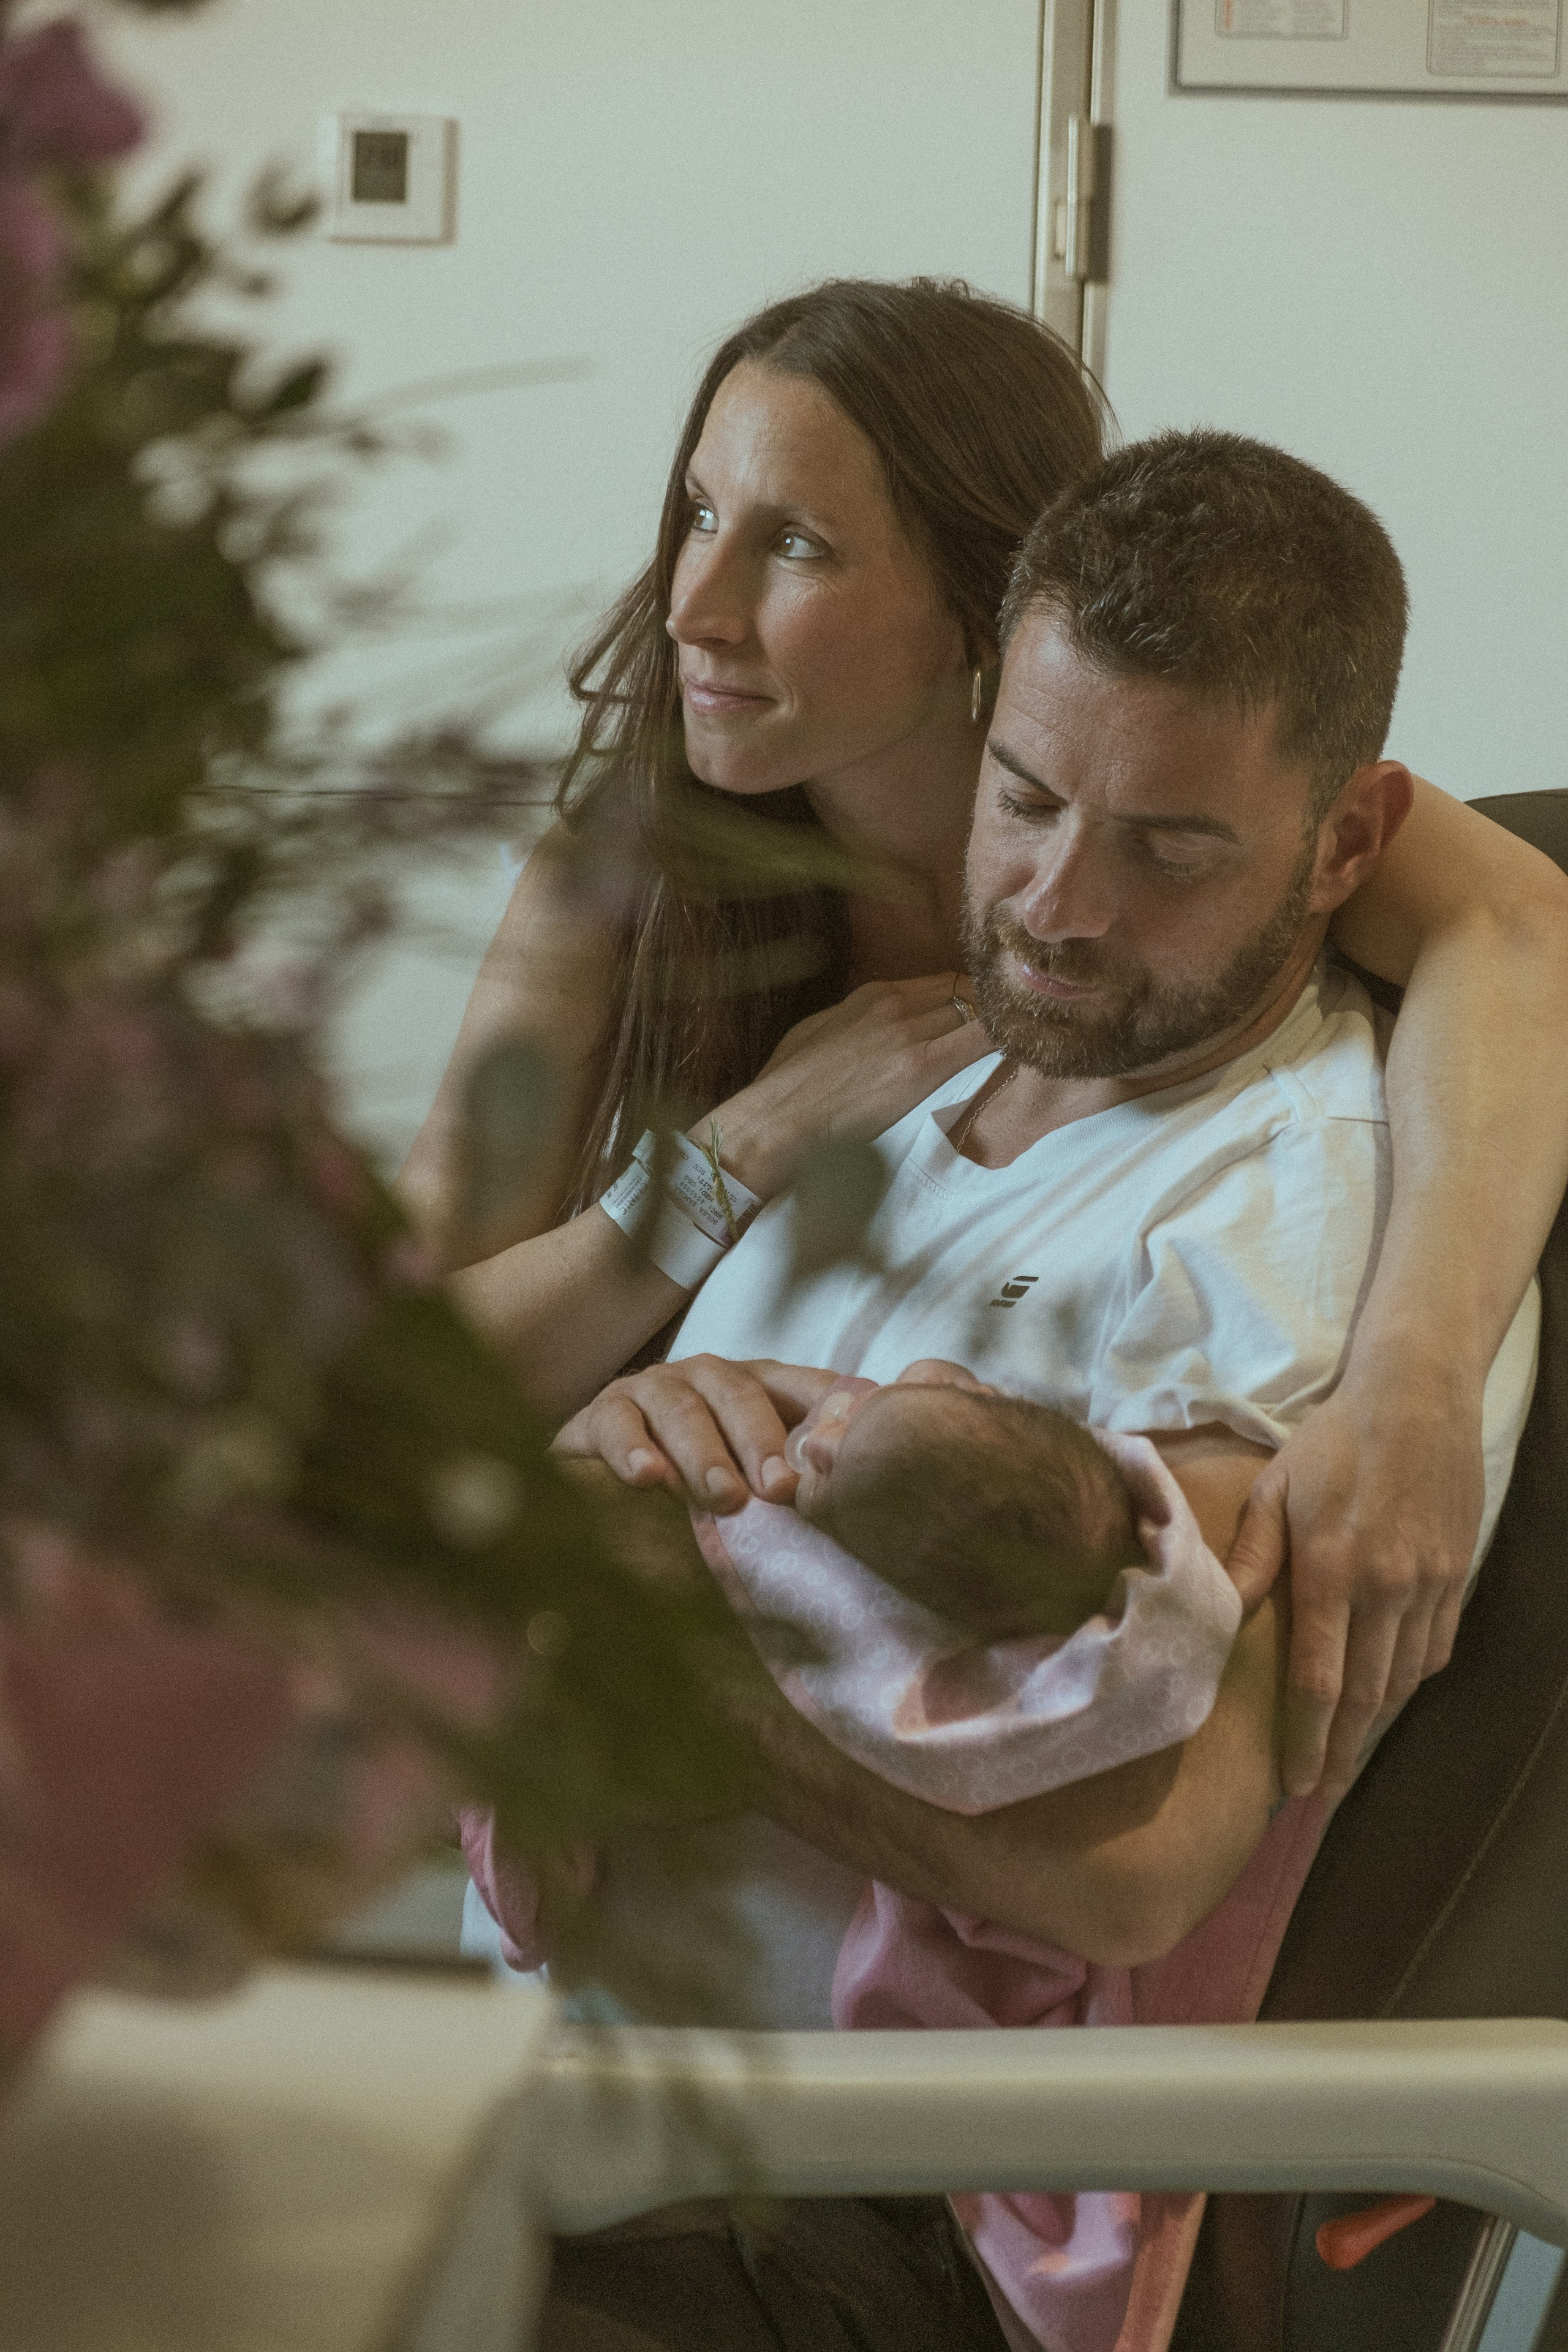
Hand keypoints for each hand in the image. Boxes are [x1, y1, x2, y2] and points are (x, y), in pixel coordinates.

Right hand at [551, 1356, 842, 1512]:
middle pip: (740, 1394)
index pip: (801, 1386)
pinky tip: (648, 1478)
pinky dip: (633, 1451)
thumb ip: (788, 1488)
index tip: (838, 1454)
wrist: (598, 1486)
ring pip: (683, 1410)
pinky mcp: (602, 1413)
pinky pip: (618, 1424)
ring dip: (706, 1455)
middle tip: (780, 1488)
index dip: (824, 1411)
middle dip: (762, 1440)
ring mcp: (653, 1390)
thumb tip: (854, 1512)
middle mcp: (707, 1379)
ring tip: (724, 1498)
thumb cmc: (693, 1489)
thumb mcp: (748, 1484)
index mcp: (756, 1389)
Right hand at [703, 975, 992, 1198]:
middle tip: (1012, 1031)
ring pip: (977, 1012)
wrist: (776, 1117)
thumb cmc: (789, 1086)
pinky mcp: (920, 1066)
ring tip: (1022, 1043)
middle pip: (965, 993)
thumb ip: (857, 1022)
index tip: (985, 1018)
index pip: (942, 983)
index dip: (970, 1000)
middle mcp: (895, 1004)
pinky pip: (980, 1041)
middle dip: (990, 1011)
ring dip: (1000, 1027)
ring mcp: (909, 1032)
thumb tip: (873, 1029)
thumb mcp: (822, 1032)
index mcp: (873, 995)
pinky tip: (1021, 1052)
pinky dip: (1004, 1042)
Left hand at [1226, 1374, 1485, 1797]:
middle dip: (1342, 1750)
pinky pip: (1435, 1646)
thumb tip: (1226, 1610)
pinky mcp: (1455, 1575)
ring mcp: (1428, 1584)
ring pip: (1403, 1676)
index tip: (1295, 1781)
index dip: (1308, 1737)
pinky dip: (1410, 1676)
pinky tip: (1388, 1691)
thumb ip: (1252, 1554)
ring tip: (1348, 1753)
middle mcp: (1385, 1586)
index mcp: (1330, 1568)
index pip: (1319, 1677)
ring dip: (1375, 1721)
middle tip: (1323, 1792)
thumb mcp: (1275, 1487)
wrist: (1417, 1400)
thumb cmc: (1333, 1442)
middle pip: (1364, 1693)